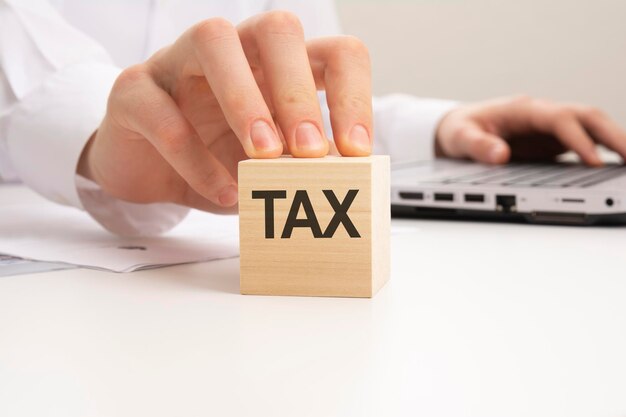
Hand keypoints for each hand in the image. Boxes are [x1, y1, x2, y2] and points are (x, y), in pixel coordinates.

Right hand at [78, 12, 371, 212]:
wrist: (148, 170)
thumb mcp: (267, 168)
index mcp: (278, 66)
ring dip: (244, 98)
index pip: (334, 53)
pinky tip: (221, 191)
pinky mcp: (135, 89)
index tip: (356, 150)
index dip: (353, 96)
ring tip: (262, 156)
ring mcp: (179, 62)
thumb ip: (298, 168)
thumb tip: (344, 183)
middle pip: (276, 29)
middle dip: (297, 92)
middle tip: (308, 150)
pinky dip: (194, 156)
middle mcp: (234, 51)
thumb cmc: (215, 159)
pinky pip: (161, 109)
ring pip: (212, 38)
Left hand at [435, 96, 625, 165]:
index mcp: (523, 110)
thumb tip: (500, 155)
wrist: (458, 127)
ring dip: (614, 142)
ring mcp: (549, 128)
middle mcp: (542, 115)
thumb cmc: (459, 129)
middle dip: (613, 135)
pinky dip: (603, 152)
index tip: (594, 161)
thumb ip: (477, 146)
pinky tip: (616, 168)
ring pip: (591, 127)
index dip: (579, 140)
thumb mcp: (460, 138)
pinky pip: (584, 143)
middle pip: (587, 117)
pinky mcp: (551, 141)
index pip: (561, 119)